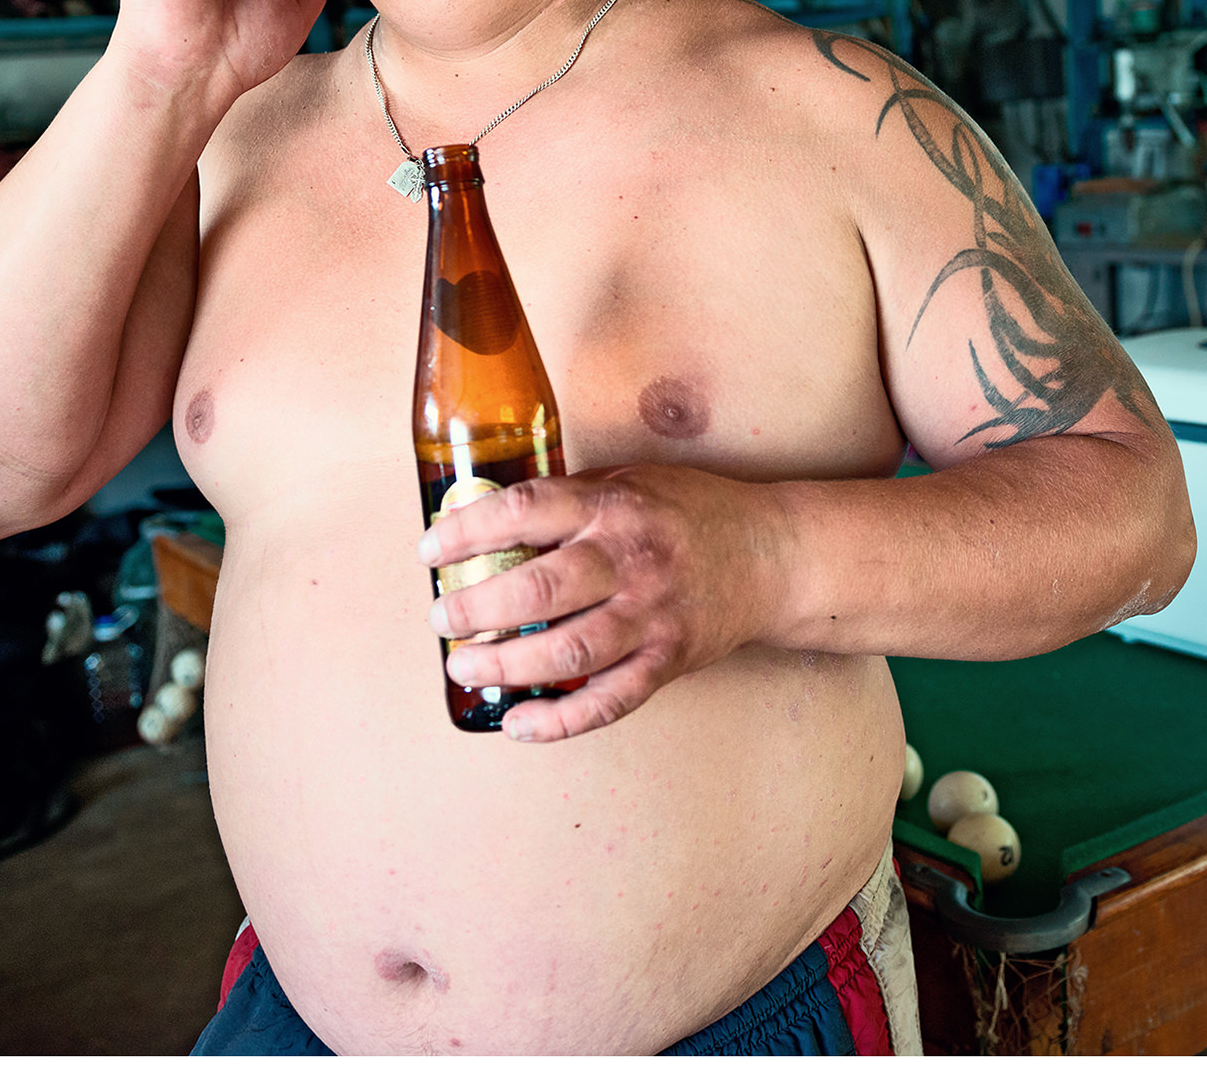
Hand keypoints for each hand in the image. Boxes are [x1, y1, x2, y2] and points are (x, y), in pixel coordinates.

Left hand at [417, 465, 792, 741]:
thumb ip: (571, 500)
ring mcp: (653, 616)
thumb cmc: (693, 514)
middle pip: (539, 590)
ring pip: (568, 651)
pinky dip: (560, 720)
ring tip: (465, 666)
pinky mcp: (669, 661)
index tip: (432, 551)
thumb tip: (489, 520)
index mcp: (615, 507)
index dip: (468, 531)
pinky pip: (610, 701)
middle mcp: (632, 561)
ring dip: (506, 666)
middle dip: (475, 608)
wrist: (774, 556)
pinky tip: (519, 724)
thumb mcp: (632, 481)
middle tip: (440, 619)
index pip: (526, 512)